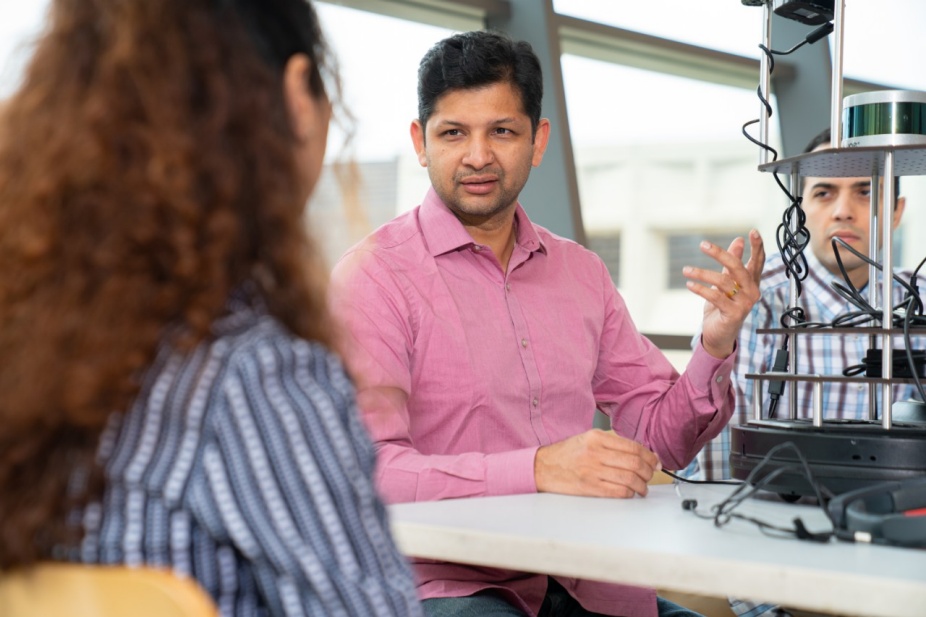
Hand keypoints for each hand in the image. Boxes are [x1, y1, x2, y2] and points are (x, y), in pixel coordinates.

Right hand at [534, 429, 660, 497]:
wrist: (542, 467)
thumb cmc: (565, 454)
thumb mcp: (587, 438)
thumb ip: (611, 443)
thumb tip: (639, 453)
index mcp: (597, 437)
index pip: (633, 447)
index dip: (650, 456)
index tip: (655, 462)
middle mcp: (595, 452)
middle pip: (635, 463)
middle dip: (649, 471)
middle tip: (651, 475)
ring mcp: (592, 471)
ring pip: (630, 478)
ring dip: (641, 485)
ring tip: (642, 487)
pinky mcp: (590, 487)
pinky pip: (618, 492)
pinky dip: (629, 493)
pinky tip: (630, 493)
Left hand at [683, 229, 764, 358]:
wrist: (720, 334)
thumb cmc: (723, 306)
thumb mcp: (727, 282)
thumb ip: (733, 262)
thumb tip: (738, 241)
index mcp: (752, 282)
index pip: (758, 261)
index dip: (757, 246)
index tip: (753, 231)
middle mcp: (752, 291)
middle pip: (738, 268)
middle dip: (721, 255)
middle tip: (703, 245)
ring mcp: (744, 303)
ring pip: (723, 282)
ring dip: (702, 274)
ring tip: (686, 270)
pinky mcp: (734, 314)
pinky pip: (716, 297)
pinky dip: (701, 289)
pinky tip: (690, 284)